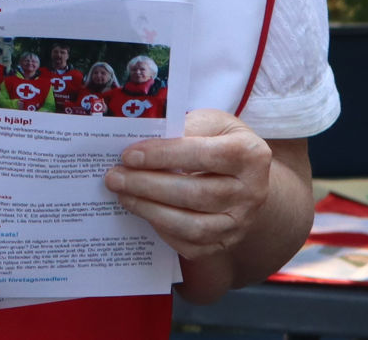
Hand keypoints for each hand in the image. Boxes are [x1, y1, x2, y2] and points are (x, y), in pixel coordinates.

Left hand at [102, 109, 273, 261]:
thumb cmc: (221, 142)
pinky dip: (162, 230)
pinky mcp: (226, 243)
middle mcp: (252, 192)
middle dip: (148, 185)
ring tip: (122, 194)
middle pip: (195, 194)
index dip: (164, 155)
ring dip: (150, 210)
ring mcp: (240, 223)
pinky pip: (191, 245)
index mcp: (250, 154)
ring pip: (193, 226)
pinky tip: (143, 210)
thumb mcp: (211, 122)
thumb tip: (146, 138)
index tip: (129, 155)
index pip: (203, 155)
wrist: (246, 178)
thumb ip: (184, 126)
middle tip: (115, 177)